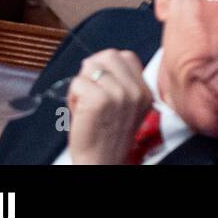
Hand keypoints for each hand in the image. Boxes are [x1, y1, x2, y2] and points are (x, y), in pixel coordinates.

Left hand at [65, 49, 153, 164]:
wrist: (101, 161)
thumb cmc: (108, 136)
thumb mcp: (130, 108)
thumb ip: (126, 84)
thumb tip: (103, 62)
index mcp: (145, 91)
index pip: (126, 56)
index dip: (108, 66)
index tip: (101, 83)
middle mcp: (135, 91)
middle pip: (108, 55)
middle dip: (93, 70)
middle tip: (90, 91)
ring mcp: (119, 94)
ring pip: (90, 66)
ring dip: (81, 83)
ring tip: (84, 102)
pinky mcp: (99, 100)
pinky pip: (77, 82)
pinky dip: (72, 96)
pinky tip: (79, 110)